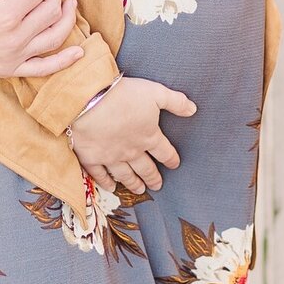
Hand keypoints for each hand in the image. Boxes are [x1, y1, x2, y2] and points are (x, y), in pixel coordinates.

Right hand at [0, 0, 83, 78]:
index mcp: (6, 15)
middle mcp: (14, 39)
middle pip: (51, 11)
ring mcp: (13, 57)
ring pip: (54, 37)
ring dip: (68, 18)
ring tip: (71, 4)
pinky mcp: (9, 69)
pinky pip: (43, 69)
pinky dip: (63, 61)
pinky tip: (78, 52)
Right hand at [71, 77, 195, 194]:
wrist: (89, 101)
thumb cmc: (124, 95)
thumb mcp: (155, 93)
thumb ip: (176, 102)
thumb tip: (194, 109)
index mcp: (149, 136)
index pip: (164, 152)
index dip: (171, 159)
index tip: (175, 165)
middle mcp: (132, 151)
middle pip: (146, 168)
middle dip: (153, 177)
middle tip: (158, 186)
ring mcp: (111, 157)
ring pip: (125, 175)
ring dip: (133, 183)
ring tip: (140, 190)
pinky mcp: (92, 158)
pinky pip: (100, 175)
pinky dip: (106, 182)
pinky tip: (111, 188)